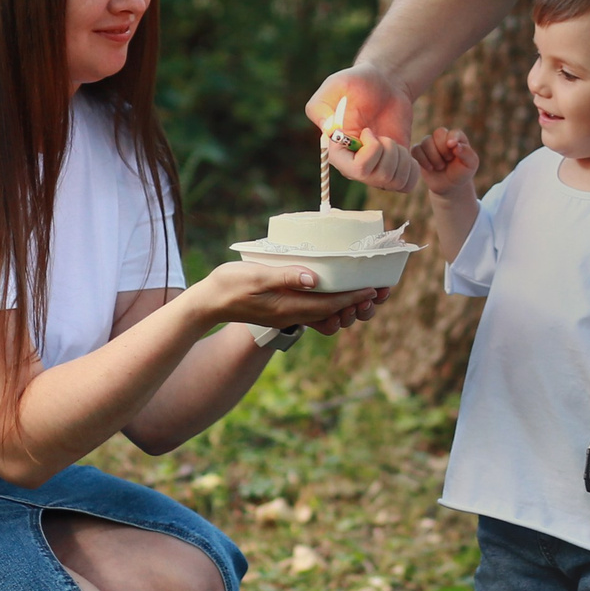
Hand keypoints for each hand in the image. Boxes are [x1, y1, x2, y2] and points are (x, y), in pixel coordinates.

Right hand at [194, 262, 382, 332]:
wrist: (209, 302)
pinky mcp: (284, 310)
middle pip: (335, 313)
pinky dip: (332, 305)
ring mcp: (289, 313)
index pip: (331, 304)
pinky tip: (336, 292)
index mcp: (289, 306)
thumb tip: (314, 278)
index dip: (355, 297)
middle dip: (359, 304)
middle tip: (380, 291)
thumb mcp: (255, 276)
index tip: (376, 288)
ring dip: (348, 306)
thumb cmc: (229, 285)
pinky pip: (315, 312)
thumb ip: (285, 276)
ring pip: (327, 315)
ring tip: (365, 292)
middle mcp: (293, 314)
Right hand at [305, 67, 419, 192]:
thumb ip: (321, 106)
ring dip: (400, 156)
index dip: (370, 150)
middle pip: (377, 178)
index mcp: (337, 152)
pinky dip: (412, 169)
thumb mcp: (335, 86)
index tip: (368, 130)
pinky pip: (407, 185)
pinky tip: (405, 152)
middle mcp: (354, 166)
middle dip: (388, 151)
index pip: (356, 170)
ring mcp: (375, 171)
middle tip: (383, 135)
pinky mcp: (395, 170)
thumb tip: (328, 131)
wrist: (385, 84)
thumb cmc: (358, 83)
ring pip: (393, 182)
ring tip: (392, 141)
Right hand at [411, 127, 477, 194]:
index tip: (451, 146)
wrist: (449, 186)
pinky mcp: (419, 152)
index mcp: (457, 138)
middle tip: (448, 160)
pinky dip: (422, 159)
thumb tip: (456, 146)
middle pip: (438, 133)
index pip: (453, 132)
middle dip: (443, 149)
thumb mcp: (470, 164)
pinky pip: (415, 149)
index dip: (452, 138)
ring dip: (433, 156)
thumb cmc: (462, 173)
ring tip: (440, 167)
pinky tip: (430, 168)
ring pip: (426, 141)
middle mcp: (443, 138)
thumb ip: (467, 153)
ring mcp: (430, 144)